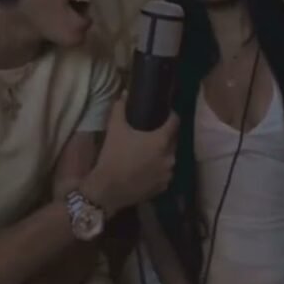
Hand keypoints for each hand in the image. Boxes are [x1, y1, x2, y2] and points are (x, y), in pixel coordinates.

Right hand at [81, 94, 177, 214]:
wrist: (107, 189)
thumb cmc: (113, 156)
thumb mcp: (114, 129)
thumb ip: (120, 108)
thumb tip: (124, 94)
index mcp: (162, 140)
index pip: (175, 122)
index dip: (170, 115)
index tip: (164, 113)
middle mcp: (170, 157)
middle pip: (173, 141)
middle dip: (165, 135)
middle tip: (152, 133)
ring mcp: (168, 174)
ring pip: (169, 158)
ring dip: (162, 154)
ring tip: (148, 152)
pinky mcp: (163, 188)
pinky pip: (165, 173)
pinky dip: (159, 169)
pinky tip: (147, 169)